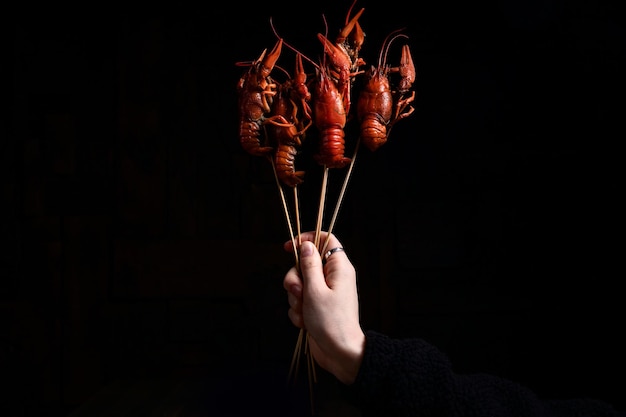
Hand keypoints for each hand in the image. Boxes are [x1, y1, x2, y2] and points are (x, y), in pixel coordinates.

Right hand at [283, 231, 365, 384]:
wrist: (339, 352)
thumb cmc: (331, 322)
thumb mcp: (315, 290)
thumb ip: (309, 265)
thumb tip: (306, 245)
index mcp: (339, 267)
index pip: (326, 239)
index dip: (307, 239)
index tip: (289, 247)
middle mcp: (332, 277)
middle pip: (305, 263)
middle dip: (295, 279)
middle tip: (299, 293)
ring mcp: (324, 292)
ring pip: (299, 283)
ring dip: (295, 298)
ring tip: (305, 311)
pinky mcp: (316, 306)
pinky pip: (299, 300)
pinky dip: (298, 311)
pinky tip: (305, 322)